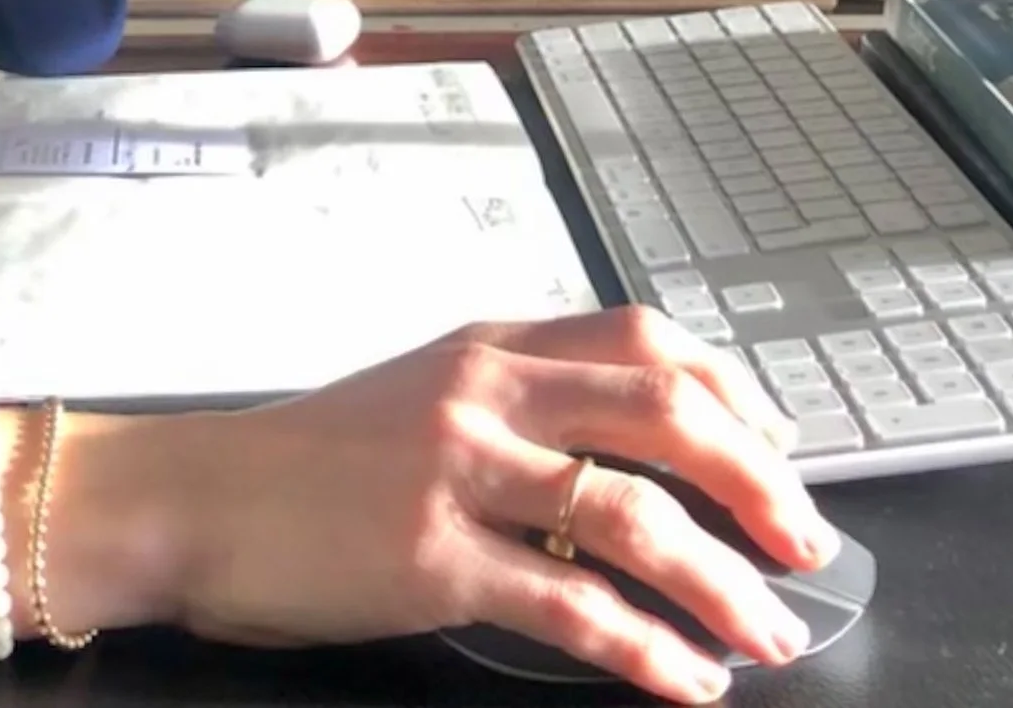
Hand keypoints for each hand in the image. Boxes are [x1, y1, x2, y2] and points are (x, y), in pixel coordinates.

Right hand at [100, 309, 840, 701]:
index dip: (732, 393)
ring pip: (631, 515)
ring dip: (721, 582)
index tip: (782, 449)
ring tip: (772, 634)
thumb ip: (522, 395)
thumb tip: (635, 440)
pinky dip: (644, 648)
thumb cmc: (318, 453)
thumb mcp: (429, 388)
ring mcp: (461, 472)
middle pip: (663, 412)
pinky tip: (687, 681)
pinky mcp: (433, 561)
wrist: (202, 497)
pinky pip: (567, 604)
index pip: (645, 339)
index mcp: (495, 342)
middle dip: (756, 480)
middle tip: (810, 543)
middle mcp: (489, 391)